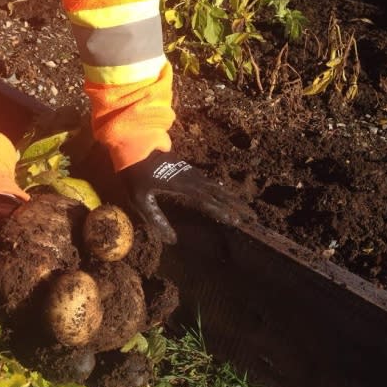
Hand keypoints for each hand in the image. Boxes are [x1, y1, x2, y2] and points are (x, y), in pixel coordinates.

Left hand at [120, 151, 253, 243]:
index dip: (222, 211)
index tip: (237, 221)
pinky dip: (219, 189)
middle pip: (218, 193)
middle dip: (235, 204)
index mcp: (181, 187)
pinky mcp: (186, 169)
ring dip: (230, 197)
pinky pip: (208, 181)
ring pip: (215, 186)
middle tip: (251, 215)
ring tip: (243, 207)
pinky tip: (221, 193)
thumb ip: (155, 219)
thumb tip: (172, 240)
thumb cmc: (135, 173)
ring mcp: (189, 172)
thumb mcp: (140, 199)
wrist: (134, 145)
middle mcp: (190, 179)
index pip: (207, 201)